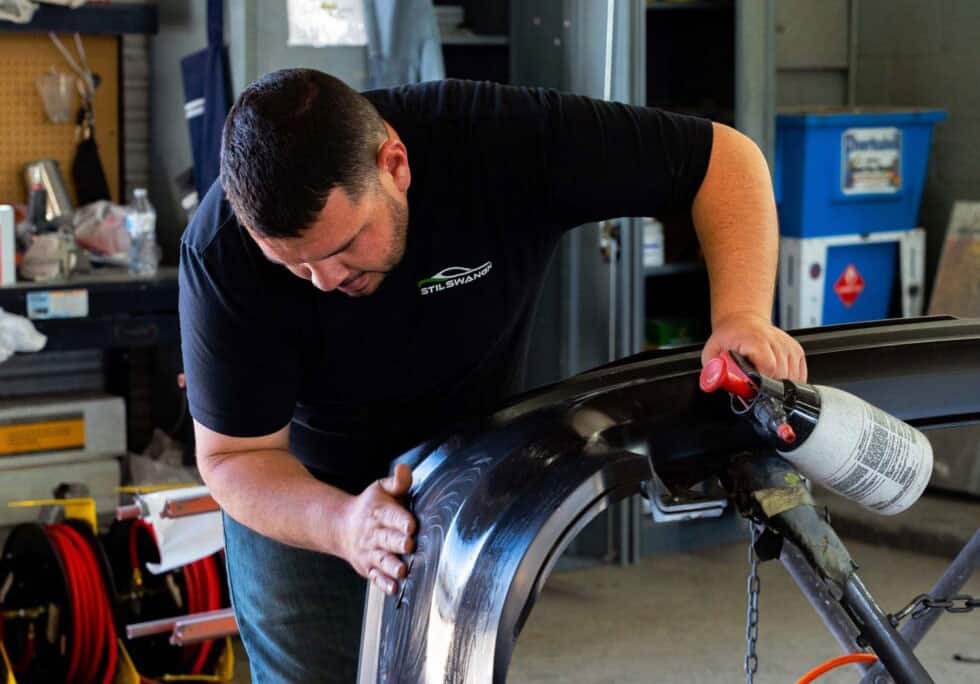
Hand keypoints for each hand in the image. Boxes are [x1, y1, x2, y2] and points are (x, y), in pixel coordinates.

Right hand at [338, 463, 416, 595]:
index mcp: (379, 512)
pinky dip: (384, 584)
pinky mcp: (369, 568)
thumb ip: (397, 481)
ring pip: (382, 560)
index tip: (411, 525)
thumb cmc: (371, 506)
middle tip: (409, 545)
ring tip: (401, 570)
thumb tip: (404, 468)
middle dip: (397, 543)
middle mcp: (374, 534)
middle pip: (387, 539)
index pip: (390, 515)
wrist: (341, 526)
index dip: (400, 520)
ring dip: (391, 566)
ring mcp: (370, 552)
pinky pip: (376, 577)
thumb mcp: (381, 488)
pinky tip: (394, 589)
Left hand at [701, 311, 806, 381]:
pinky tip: (777, 376)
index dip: (762, 381)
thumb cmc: (729, 337)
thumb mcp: (712, 352)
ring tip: (764, 377)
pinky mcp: (796, 349)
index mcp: (755, 340)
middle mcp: (774, 340)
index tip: (754, 386)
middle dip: (770, 384)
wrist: (742, 320)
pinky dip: (791, 379)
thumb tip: (713, 383)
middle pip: (782, 373)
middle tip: (756, 383)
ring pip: (794, 375)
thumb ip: (712, 369)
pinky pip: (800, 373)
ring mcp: (787, 345)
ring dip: (780, 382)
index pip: (769, 366)